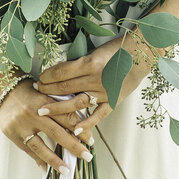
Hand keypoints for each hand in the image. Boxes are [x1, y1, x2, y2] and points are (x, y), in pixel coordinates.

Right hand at [0, 77, 94, 175]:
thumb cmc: (29, 91)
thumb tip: (80, 122)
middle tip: (87, 156)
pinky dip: (38, 160)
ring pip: (40, 146)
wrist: (2, 89)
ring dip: (55, 160)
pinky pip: (28, 150)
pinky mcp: (12, 134)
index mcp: (44, 101)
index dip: (80, 129)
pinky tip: (47, 169)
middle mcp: (32, 114)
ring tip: (66, 170)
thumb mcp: (46, 92)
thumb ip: (60, 106)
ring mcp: (20, 125)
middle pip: (57, 133)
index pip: (66, 117)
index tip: (91, 140)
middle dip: (73, 146)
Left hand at [33, 38, 151, 137]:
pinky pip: (98, 114)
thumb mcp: (95, 51)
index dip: (46, 76)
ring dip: (57, 107)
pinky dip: (87, 123)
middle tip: (35, 92)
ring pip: (75, 103)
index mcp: (89, 63)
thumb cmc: (119, 48)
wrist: (143, 54)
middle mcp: (94, 79)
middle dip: (46, 90)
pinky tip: (75, 129)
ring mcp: (104, 92)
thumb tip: (60, 71)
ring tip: (43, 110)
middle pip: (64, 87)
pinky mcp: (113, 101)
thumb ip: (80, 62)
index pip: (60, 72)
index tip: (39, 78)